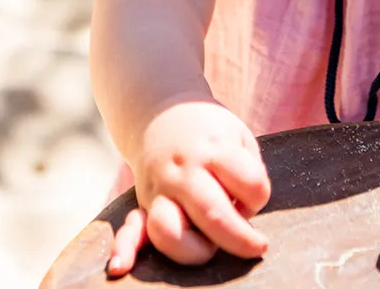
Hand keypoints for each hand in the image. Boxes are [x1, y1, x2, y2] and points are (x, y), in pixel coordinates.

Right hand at [107, 101, 271, 276]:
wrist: (160, 111)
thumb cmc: (209, 132)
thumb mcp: (238, 137)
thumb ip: (248, 173)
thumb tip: (242, 216)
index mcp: (214, 149)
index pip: (250, 184)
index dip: (258, 196)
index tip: (253, 194)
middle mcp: (184, 170)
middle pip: (213, 214)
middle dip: (240, 239)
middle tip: (256, 246)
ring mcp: (160, 188)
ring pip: (169, 230)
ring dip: (194, 250)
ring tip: (209, 246)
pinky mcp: (143, 203)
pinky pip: (130, 229)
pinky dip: (124, 250)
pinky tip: (121, 268)